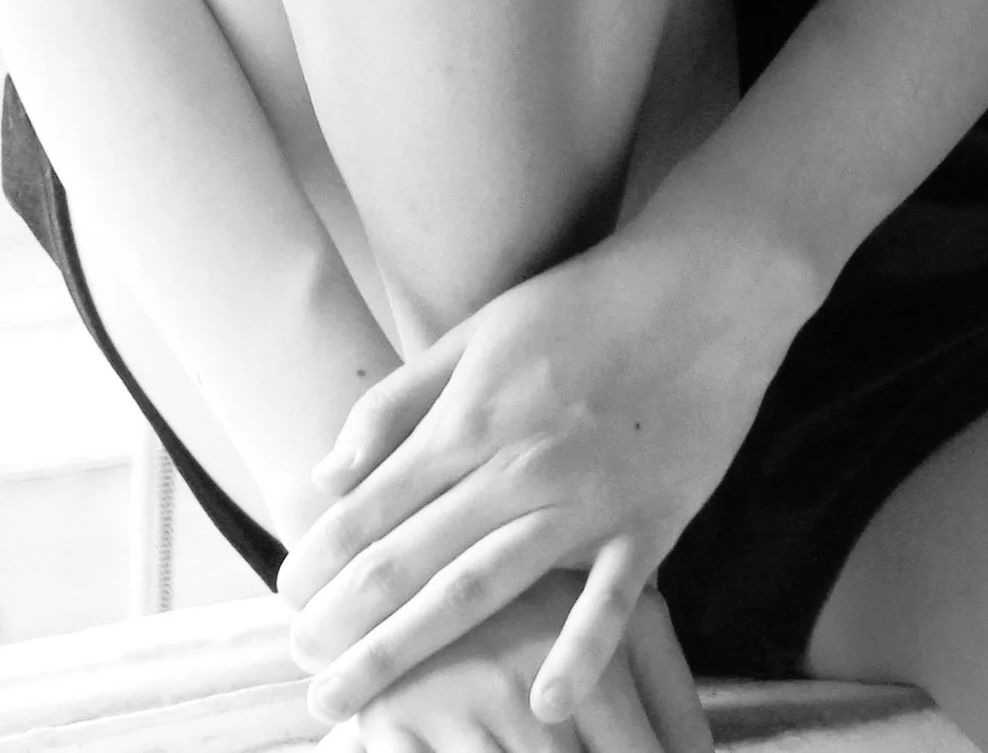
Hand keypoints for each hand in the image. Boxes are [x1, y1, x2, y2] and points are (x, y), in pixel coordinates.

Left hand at [282, 210, 814, 723]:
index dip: (321, 557)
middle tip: (301, 669)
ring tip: (355, 698)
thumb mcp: (478, 330)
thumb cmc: (583, 301)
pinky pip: (612, 601)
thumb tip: (330, 473)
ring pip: (484, 589)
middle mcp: (518, 467)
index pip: (375, 505)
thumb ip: (401, 403)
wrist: (704, 283)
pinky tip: (545, 705)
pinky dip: (581, 654)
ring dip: (413, 647)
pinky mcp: (651, 523)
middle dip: (347, 622)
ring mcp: (586, 500)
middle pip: (414, 560)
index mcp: (472, 418)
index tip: (283, 599)